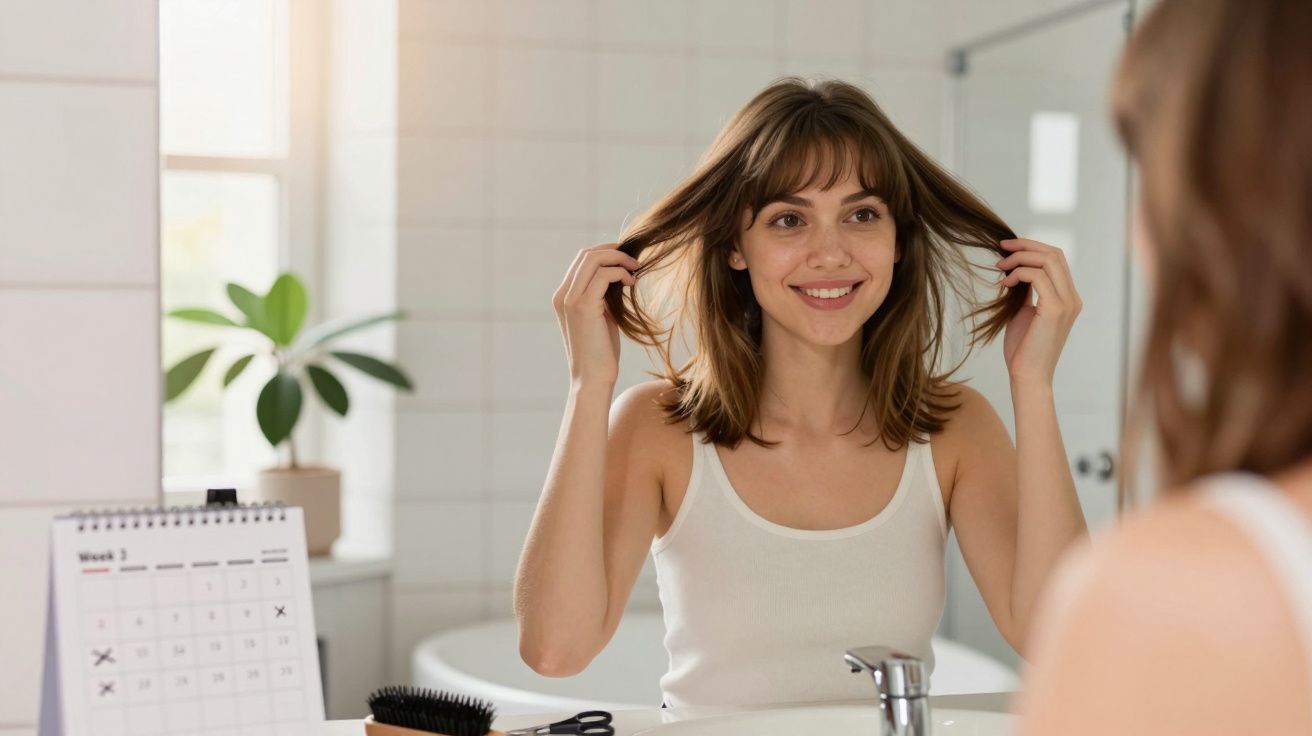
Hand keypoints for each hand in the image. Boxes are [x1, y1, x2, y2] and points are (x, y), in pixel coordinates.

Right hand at [552, 243, 638, 388]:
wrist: (592, 379)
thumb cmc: (600, 352)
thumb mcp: (601, 318)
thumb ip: (603, 296)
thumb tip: (619, 274)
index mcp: (563, 297)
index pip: (581, 260)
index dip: (605, 252)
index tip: (626, 257)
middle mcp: (562, 295)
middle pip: (585, 254)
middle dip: (613, 250)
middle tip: (635, 260)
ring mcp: (570, 300)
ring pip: (592, 259)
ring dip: (619, 259)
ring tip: (636, 269)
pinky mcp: (584, 307)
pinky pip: (603, 275)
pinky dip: (620, 273)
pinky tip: (632, 283)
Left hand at [996, 238, 1081, 385]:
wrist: (1027, 375)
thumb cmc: (1023, 349)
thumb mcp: (1024, 312)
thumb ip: (1027, 291)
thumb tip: (1015, 270)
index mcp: (1068, 298)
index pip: (1056, 259)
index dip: (1032, 247)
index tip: (1007, 248)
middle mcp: (1072, 298)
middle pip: (1054, 253)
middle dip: (1025, 245)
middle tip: (1000, 248)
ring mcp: (1067, 303)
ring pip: (1048, 260)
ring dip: (1020, 258)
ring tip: (999, 267)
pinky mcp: (1056, 310)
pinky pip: (1038, 276)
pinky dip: (1019, 273)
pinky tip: (1004, 284)